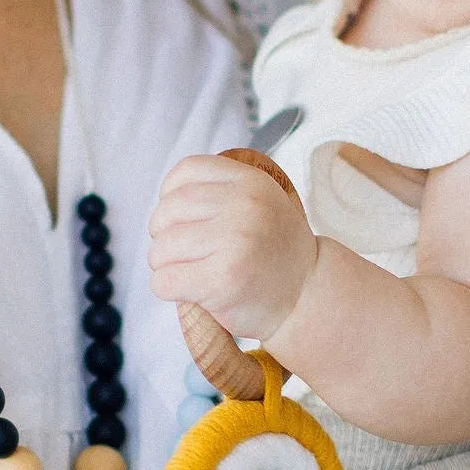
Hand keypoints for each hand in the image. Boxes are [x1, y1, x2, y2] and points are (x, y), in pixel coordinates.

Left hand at [149, 152, 317, 341]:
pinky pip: (164, 281)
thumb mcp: (260, 206)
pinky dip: (167, 289)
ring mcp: (234, 242)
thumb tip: (165, 199)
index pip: (187, 171)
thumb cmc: (273, 257)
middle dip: (164, 236)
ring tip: (190, 273)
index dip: (170, 195)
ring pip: (161, 248)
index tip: (180, 218)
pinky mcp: (222, 280)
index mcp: (252, 182)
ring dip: (164, 266)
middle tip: (185, 254)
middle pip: (168, 211)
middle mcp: (245, 206)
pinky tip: (189, 291)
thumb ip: (222, 192)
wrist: (308, 298)